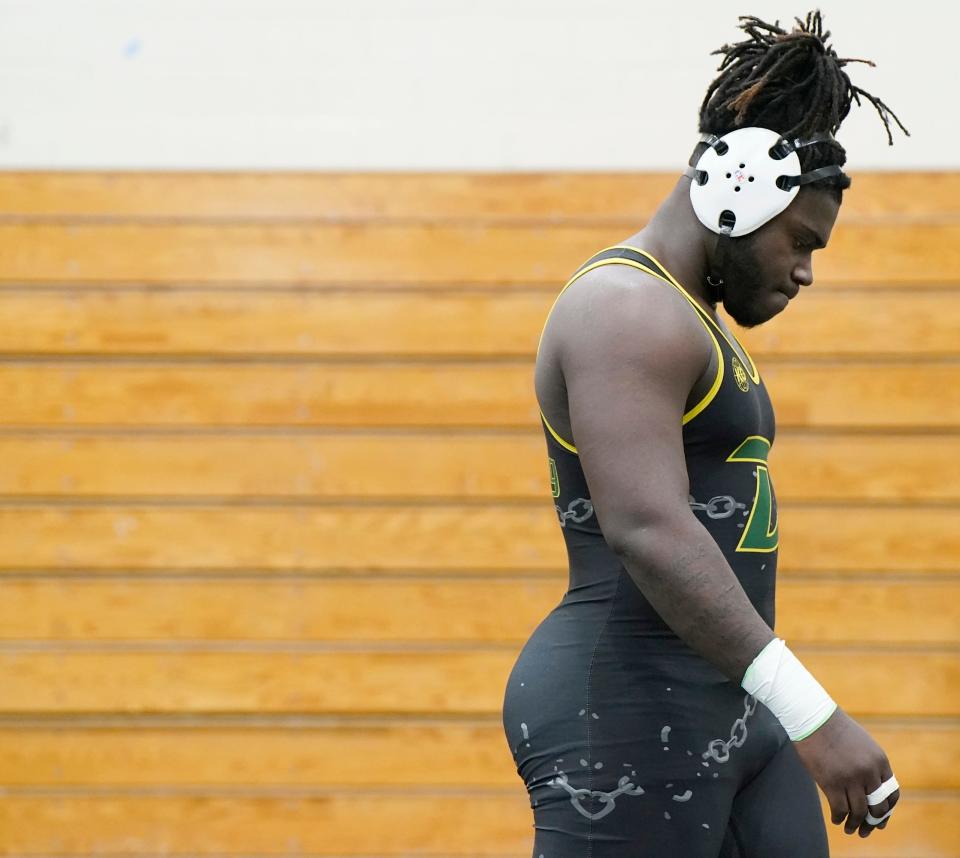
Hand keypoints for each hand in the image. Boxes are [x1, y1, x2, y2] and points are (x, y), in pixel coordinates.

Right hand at [792, 706, 899, 837]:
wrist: (812, 716)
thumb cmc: (834, 728)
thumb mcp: (863, 744)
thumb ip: (870, 764)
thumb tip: (871, 789)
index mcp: (880, 761)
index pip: (891, 795)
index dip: (887, 811)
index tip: (879, 819)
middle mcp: (869, 771)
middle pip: (877, 807)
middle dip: (872, 822)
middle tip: (866, 829)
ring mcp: (850, 778)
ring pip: (859, 812)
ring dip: (855, 824)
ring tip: (850, 829)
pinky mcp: (831, 782)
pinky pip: (840, 809)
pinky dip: (839, 818)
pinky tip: (836, 819)